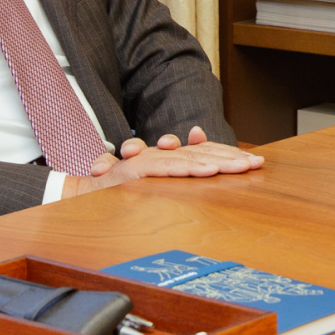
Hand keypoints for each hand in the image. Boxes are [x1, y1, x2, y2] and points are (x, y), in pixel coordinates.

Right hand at [62, 126, 263, 197]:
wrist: (81, 191)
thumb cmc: (118, 188)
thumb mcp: (150, 178)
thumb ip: (176, 167)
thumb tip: (198, 144)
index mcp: (167, 156)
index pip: (202, 152)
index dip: (228, 154)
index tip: (253, 161)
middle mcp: (159, 154)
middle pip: (199, 153)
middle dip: (228, 158)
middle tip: (254, 164)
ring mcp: (146, 161)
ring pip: (183, 159)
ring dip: (210, 162)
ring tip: (234, 167)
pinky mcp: (132, 172)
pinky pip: (160, 169)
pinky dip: (180, 169)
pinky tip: (199, 172)